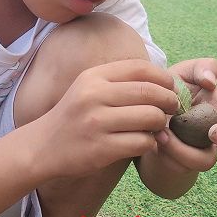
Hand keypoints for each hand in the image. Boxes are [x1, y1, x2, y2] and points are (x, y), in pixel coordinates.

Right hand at [37, 59, 179, 178]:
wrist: (43, 146)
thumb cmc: (74, 116)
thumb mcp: (89, 88)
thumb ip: (120, 82)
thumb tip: (163, 83)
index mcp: (93, 76)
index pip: (140, 68)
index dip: (163, 77)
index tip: (170, 88)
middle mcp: (94, 95)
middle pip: (149, 92)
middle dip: (169, 100)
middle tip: (172, 108)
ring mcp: (96, 122)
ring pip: (150, 117)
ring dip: (161, 124)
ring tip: (158, 128)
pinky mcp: (101, 148)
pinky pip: (142, 142)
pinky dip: (151, 143)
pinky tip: (146, 143)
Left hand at [149, 58, 216, 173]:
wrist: (144, 111)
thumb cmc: (172, 89)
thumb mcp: (184, 72)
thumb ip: (202, 67)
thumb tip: (211, 81)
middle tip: (214, 131)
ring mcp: (202, 150)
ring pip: (207, 162)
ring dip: (186, 149)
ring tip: (166, 133)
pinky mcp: (181, 162)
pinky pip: (180, 165)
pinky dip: (168, 150)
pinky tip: (157, 136)